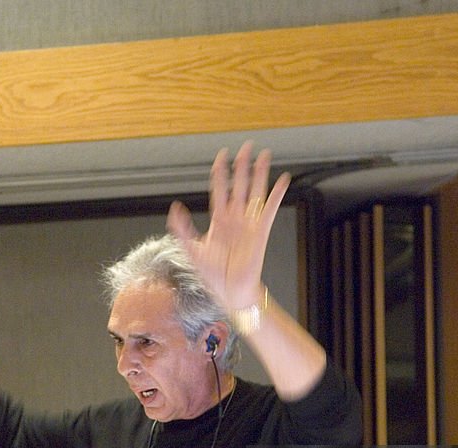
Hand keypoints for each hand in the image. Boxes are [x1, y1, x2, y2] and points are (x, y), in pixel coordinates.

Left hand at [167, 142, 289, 311]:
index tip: (222, 156)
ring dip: (259, 174)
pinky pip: (271, 209)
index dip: (221, 172)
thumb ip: (182, 229)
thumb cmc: (214, 275)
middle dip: (242, 165)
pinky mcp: (261, 232)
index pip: (219, 189)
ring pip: (255, 192)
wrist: (231, 292)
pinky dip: (277, 195)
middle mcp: (235, 218)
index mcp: (218, 220)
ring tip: (263, 155)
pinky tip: (282, 180)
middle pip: (239, 184)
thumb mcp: (192, 250)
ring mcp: (249, 223)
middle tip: (246, 146)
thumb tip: (175, 208)